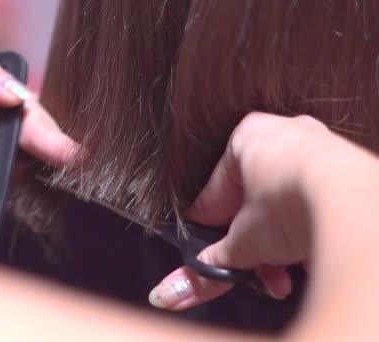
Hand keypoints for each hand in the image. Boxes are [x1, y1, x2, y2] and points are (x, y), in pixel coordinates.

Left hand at [0, 55, 76, 192]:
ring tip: (78, 177)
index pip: (29, 107)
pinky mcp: (10, 171)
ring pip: (44, 153)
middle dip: (59, 148)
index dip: (45, 129)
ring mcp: (13, 145)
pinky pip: (33, 174)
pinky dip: (46, 181)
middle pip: (43, 132)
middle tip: (77, 164)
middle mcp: (12, 114)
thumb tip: (16, 94)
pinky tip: (59, 189)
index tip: (61, 150)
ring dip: (58, 165)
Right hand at [149, 113, 338, 309]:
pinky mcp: (348, 174)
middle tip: (244, 269)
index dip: (206, 226)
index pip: (213, 192)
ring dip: (277, 248)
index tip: (202, 249)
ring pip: (284, 207)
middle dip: (249, 245)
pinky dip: (307, 237)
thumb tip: (177, 288)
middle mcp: (284, 136)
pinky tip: (304, 263)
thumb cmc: (293, 200)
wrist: (356, 205)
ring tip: (278, 277)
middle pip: (252, 202)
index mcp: (246, 138)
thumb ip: (208, 266)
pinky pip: (316, 209)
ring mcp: (320, 152)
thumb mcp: (241, 243)